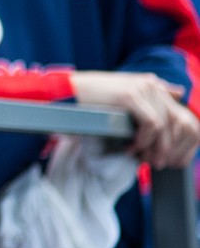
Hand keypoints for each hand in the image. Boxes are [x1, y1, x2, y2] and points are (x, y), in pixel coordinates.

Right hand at [71, 71, 199, 168]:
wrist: (67, 93)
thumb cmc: (93, 99)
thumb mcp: (125, 97)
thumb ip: (149, 97)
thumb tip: (179, 94)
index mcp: (152, 83)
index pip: (179, 116)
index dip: (177, 140)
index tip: (167, 157)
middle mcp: (150, 84)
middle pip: (176, 122)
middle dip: (168, 147)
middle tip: (156, 163)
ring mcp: (141, 88)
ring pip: (164, 126)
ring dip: (155, 147)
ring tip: (143, 158)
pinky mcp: (130, 96)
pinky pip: (151, 125)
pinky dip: (144, 141)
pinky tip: (131, 147)